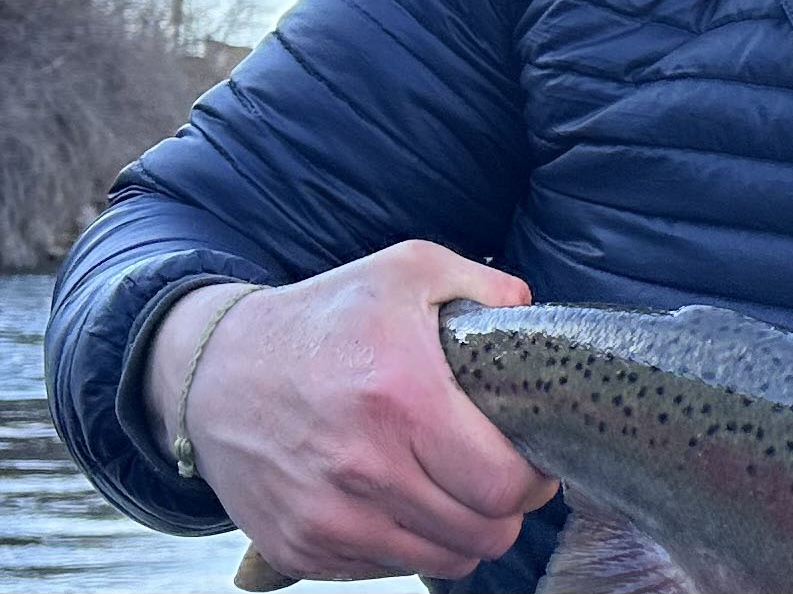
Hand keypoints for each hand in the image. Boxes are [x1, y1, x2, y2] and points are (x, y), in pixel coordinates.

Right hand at [142, 241, 559, 583]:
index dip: (534, 478)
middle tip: (501, 476)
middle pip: (481, 534)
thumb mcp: (408, 270)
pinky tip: (405, 498)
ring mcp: (328, 519)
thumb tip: (529, 310)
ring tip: (458, 490)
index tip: (535, 459)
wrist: (215, 371)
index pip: (501, 483)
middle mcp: (365, 468)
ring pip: (441, 561)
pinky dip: (410, 544)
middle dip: (507, 509)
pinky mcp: (300, 550)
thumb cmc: (323, 317)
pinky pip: (387, 570)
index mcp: (404, 396)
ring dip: (462, 532)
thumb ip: (484, 286)